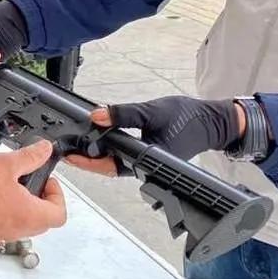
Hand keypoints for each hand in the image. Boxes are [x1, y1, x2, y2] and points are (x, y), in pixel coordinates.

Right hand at [0, 141, 66, 242]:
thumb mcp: (6, 163)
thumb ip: (31, 157)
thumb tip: (45, 150)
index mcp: (27, 215)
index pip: (59, 214)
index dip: (57, 195)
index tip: (46, 181)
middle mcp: (15, 230)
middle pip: (43, 222)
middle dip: (41, 201)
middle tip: (29, 182)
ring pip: (23, 226)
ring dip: (23, 208)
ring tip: (9, 187)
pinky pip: (4, 228)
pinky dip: (5, 214)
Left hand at [65, 96, 244, 175]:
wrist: (211, 121)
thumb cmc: (187, 119)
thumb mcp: (151, 112)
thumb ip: (123, 114)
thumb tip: (97, 116)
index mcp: (145, 161)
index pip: (109, 166)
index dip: (87, 162)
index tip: (69, 155)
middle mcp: (144, 165)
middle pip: (108, 166)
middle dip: (87, 159)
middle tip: (66, 150)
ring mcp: (145, 160)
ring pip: (115, 160)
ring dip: (97, 152)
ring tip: (77, 144)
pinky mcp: (147, 153)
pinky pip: (124, 153)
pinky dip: (109, 146)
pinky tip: (98, 137)